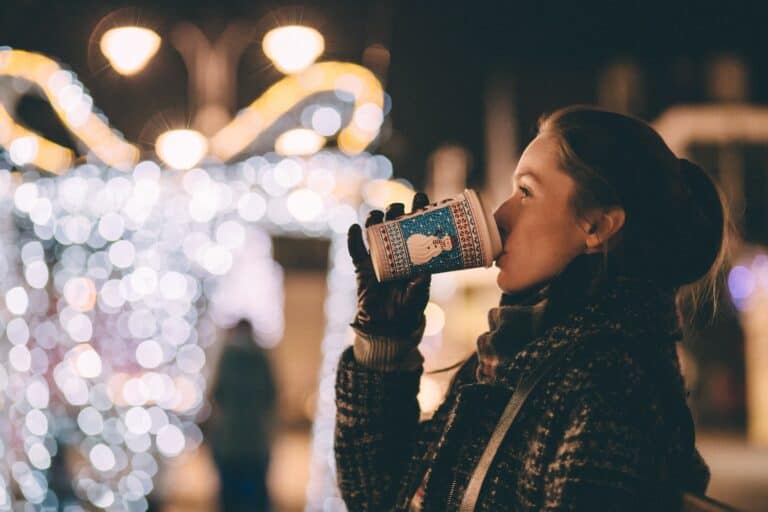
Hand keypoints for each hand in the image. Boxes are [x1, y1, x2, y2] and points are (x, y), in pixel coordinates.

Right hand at [347, 192, 430, 336]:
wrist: (388, 325)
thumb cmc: (408, 308)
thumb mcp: (418, 297)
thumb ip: (419, 286)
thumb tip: (423, 273)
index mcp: (413, 254)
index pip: (416, 227)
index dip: (418, 211)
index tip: (421, 198)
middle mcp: (395, 251)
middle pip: (393, 224)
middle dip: (395, 212)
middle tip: (398, 209)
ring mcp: (377, 258)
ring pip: (374, 232)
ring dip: (374, 220)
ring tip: (377, 216)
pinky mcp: (362, 268)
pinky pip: (355, 251)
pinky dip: (353, 239)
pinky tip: (354, 228)